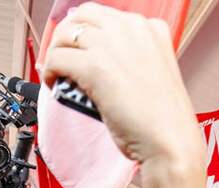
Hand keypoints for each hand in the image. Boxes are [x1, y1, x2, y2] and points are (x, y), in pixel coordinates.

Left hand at [41, 2, 202, 168]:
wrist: (169, 140)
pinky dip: (49, 71)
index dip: (86, 33)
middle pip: (82, 16)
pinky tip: (53, 85)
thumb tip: (99, 62)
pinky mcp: (95, 65)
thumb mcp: (154, 73)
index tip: (78, 49)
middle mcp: (131, 28)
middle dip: (66, 35)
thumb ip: (132, 59)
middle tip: (61, 58)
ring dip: (54, 53)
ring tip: (55, 73)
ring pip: (65, 34)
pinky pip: (57, 58)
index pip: (105, 16)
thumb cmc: (162, 119)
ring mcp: (112, 44)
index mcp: (150, 28)